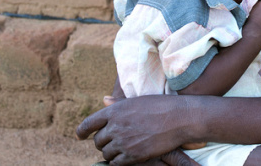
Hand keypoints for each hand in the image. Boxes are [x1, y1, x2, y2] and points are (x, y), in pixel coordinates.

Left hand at [76, 94, 199, 165]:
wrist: (179, 118)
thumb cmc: (160, 106)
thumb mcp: (137, 100)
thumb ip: (117, 104)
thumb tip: (104, 100)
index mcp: (115, 111)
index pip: (89, 124)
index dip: (82, 131)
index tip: (81, 136)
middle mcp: (116, 126)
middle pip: (98, 141)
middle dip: (102, 142)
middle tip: (112, 141)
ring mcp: (124, 142)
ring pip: (106, 153)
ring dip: (110, 152)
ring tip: (121, 148)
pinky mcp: (133, 155)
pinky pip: (115, 163)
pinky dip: (117, 161)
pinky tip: (125, 157)